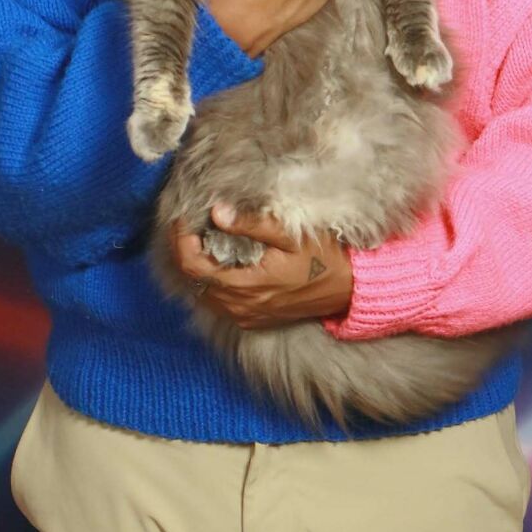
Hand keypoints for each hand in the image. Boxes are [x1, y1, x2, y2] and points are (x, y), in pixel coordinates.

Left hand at [169, 205, 352, 329]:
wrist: (349, 290)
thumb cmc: (323, 258)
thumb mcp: (290, 235)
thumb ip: (253, 224)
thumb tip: (217, 212)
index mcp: (248, 286)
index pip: (194, 267)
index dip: (182, 242)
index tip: (183, 219)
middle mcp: (242, 307)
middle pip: (194, 281)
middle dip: (185, 251)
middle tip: (186, 225)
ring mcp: (247, 316)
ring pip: (204, 294)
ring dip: (196, 267)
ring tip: (198, 239)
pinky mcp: (254, 319)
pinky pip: (218, 303)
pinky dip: (210, 282)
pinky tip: (217, 261)